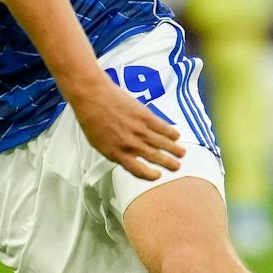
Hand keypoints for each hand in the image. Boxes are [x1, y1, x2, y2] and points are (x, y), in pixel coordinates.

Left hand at [68, 78, 185, 180]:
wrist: (92, 96)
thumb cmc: (90, 117)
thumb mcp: (99, 142)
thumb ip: (115, 152)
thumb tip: (126, 157)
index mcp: (117, 154)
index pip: (138, 171)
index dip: (150, 175)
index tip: (157, 175)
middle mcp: (130, 145)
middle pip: (154, 158)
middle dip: (168, 164)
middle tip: (176, 167)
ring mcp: (139, 131)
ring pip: (162, 144)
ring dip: (174, 150)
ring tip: (181, 154)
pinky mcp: (145, 116)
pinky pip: (162, 127)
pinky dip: (171, 133)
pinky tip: (177, 136)